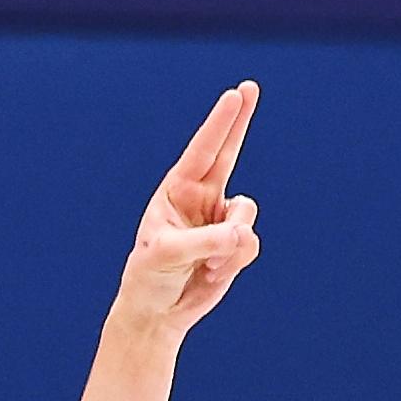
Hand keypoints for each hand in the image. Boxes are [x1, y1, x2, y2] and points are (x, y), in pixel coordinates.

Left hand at [112, 82, 262, 338]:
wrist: (158, 312)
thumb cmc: (150, 277)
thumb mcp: (168, 255)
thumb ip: (205, 242)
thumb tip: (242, 235)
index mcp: (177, 189)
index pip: (203, 150)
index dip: (221, 123)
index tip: (235, 95)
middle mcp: (202, 198)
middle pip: (229, 152)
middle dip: (240, 121)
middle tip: (250, 87)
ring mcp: (221, 220)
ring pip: (247, 213)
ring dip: (230, 242)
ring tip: (205, 265)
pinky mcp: (235, 245)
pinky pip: (250, 243)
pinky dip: (234, 262)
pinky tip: (212, 274)